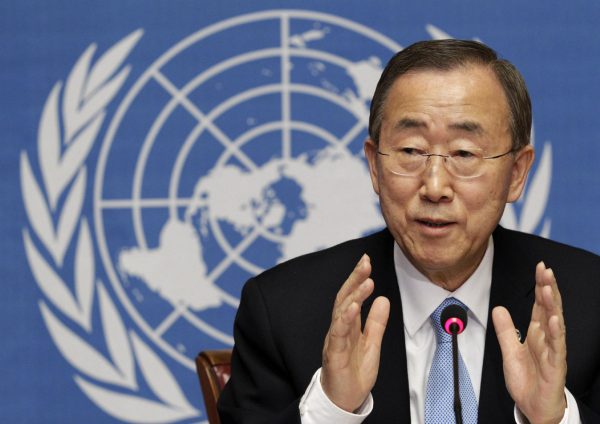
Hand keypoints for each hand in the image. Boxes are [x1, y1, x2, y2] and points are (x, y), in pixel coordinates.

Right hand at [321, 254, 389, 411]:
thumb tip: (383, 299)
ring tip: (366, 281)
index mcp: (348, 325)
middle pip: (344, 298)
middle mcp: (339, 328)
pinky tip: (353, 306)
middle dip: (354, 278)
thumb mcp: (372, 344)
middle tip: (365, 262)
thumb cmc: (354, 373)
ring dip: (353, 295)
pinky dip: (345, 318)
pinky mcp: (334, 354)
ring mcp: (335, 340)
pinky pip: (338, 333)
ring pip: (341, 312)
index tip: (366, 260)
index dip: (358, 278)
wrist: (344, 400)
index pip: (352, 296)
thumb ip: (376, 323)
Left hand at [492, 261, 566, 423]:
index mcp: (537, 333)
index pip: (540, 305)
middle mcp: (547, 339)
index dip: (540, 286)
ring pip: (555, 324)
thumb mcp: (509, 351)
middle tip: (545, 270)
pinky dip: (554, 333)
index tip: (540, 267)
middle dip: (548, 289)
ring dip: (552, 306)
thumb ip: (505, 330)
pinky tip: (553, 320)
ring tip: (548, 288)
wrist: (534, 407)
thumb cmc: (527, 380)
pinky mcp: (555, 367)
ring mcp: (553, 351)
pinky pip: (556, 348)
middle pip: (549, 309)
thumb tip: (498, 308)